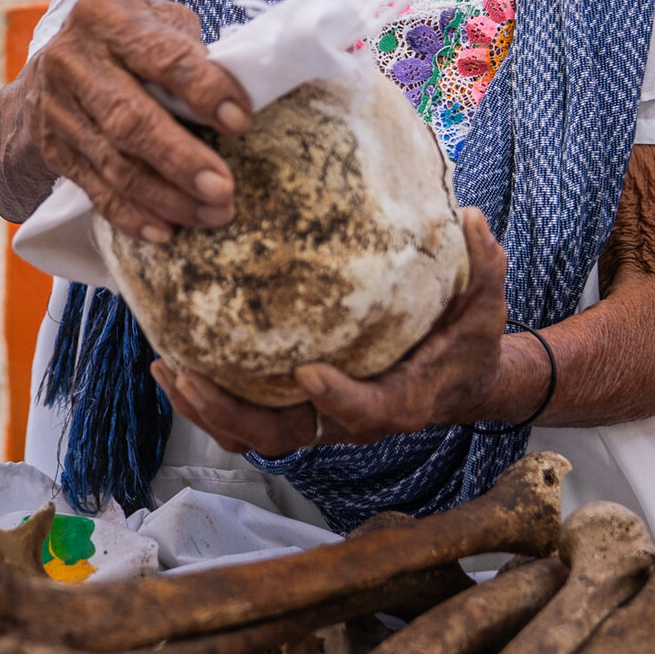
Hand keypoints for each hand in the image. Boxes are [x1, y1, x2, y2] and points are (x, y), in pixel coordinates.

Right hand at [21, 0, 253, 240]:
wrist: (49, 69)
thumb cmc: (125, 42)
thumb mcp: (154, 22)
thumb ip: (188, 48)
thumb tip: (236, 92)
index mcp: (104, 16)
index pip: (161, 56)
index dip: (203, 89)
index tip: (240, 121)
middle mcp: (72, 61)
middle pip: (129, 118)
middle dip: (181, 158)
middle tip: (224, 188)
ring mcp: (57, 109)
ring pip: (114, 162)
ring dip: (166, 196)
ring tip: (213, 213)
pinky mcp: (53, 150)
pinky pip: (95, 189)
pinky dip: (131, 215)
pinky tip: (166, 232)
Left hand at [151, 210, 546, 456]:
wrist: (459, 381)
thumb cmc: (470, 341)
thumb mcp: (487, 304)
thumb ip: (483, 265)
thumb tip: (472, 218)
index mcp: (400, 399)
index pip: (366, 410)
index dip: (337, 398)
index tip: (308, 372)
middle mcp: (349, 419)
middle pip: (282, 435)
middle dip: (232, 411)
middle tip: (190, 373)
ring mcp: (317, 418)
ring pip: (252, 433)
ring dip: (206, 408)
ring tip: (167, 367)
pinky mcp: (297, 407)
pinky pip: (245, 417)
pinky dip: (208, 399)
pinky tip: (174, 360)